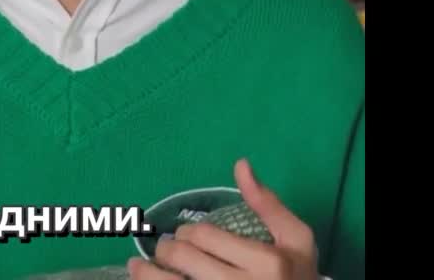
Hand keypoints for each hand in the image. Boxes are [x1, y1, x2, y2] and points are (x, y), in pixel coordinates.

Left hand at [128, 159, 318, 279]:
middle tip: (165, 249)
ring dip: (146, 274)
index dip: (187, 232)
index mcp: (266, 263)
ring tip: (137, 267)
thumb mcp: (295, 238)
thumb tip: (240, 164)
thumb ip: (268, 204)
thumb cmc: (296, 275)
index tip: (186, 235)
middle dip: (167, 250)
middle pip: (184, 259)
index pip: (205, 236)